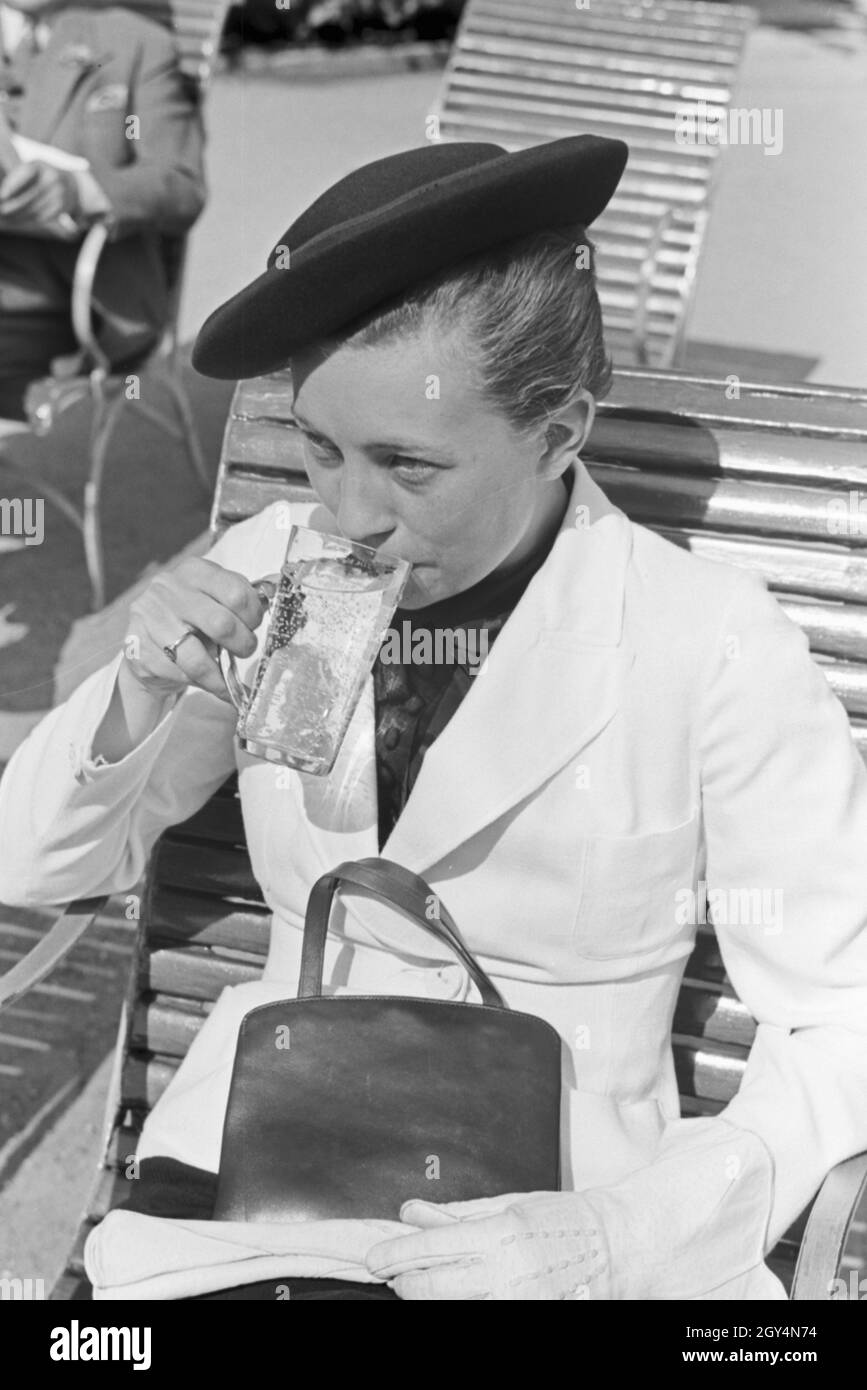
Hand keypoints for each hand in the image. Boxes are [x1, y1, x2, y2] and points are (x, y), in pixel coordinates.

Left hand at [0, 161, 78, 232]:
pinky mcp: (62, 207)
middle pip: (29, 196)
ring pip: (34, 209)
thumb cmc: (43, 177)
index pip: (24, 175)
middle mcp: (52, 178)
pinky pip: (42, 216)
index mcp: (41, 166)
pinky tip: (22, 219)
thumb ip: (18, 177)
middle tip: (2, 211)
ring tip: (9, 217)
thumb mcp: (33, 169)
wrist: (73, 186)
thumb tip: (2, 196)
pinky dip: (30, 219)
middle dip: (13, 205)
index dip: (12, 186)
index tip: (2, 196)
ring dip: (19, 215)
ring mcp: (59, 193)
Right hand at [122, 556, 271, 705]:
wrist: (149, 643)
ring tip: (230, 681)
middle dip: (242, 644)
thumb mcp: (215, 599)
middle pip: (221, 624)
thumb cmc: (192, 619)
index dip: (253, 615)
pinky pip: (180, 675)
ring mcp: (150, 620)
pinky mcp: (138, 650)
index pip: (236, 592)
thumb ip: (241, 600)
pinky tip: (212, 686)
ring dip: (221, 676)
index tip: (254, 626)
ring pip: (198, 659)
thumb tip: (274, 603)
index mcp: (194, 571)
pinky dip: (203, 685)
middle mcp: (167, 590)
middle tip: (245, 650)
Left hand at [365, 1192, 609, 1300]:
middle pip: (433, 1286)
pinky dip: (459, 1309)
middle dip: (404, 1281)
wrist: (616, 1248)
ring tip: (420, 1284)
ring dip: (428, 1296)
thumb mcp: (508, 1206)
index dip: (395, 1254)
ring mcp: (517, 1303)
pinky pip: (479, 1319)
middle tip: (392, 1273)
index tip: (375, 1257)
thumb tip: (410, 1212)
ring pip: (452, 1307)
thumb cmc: (564, 1220)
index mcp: (500, 1235)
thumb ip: (456, 1215)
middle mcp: (506, 1274)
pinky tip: (455, 1298)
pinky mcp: (529, 1319)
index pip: (431, 1248)